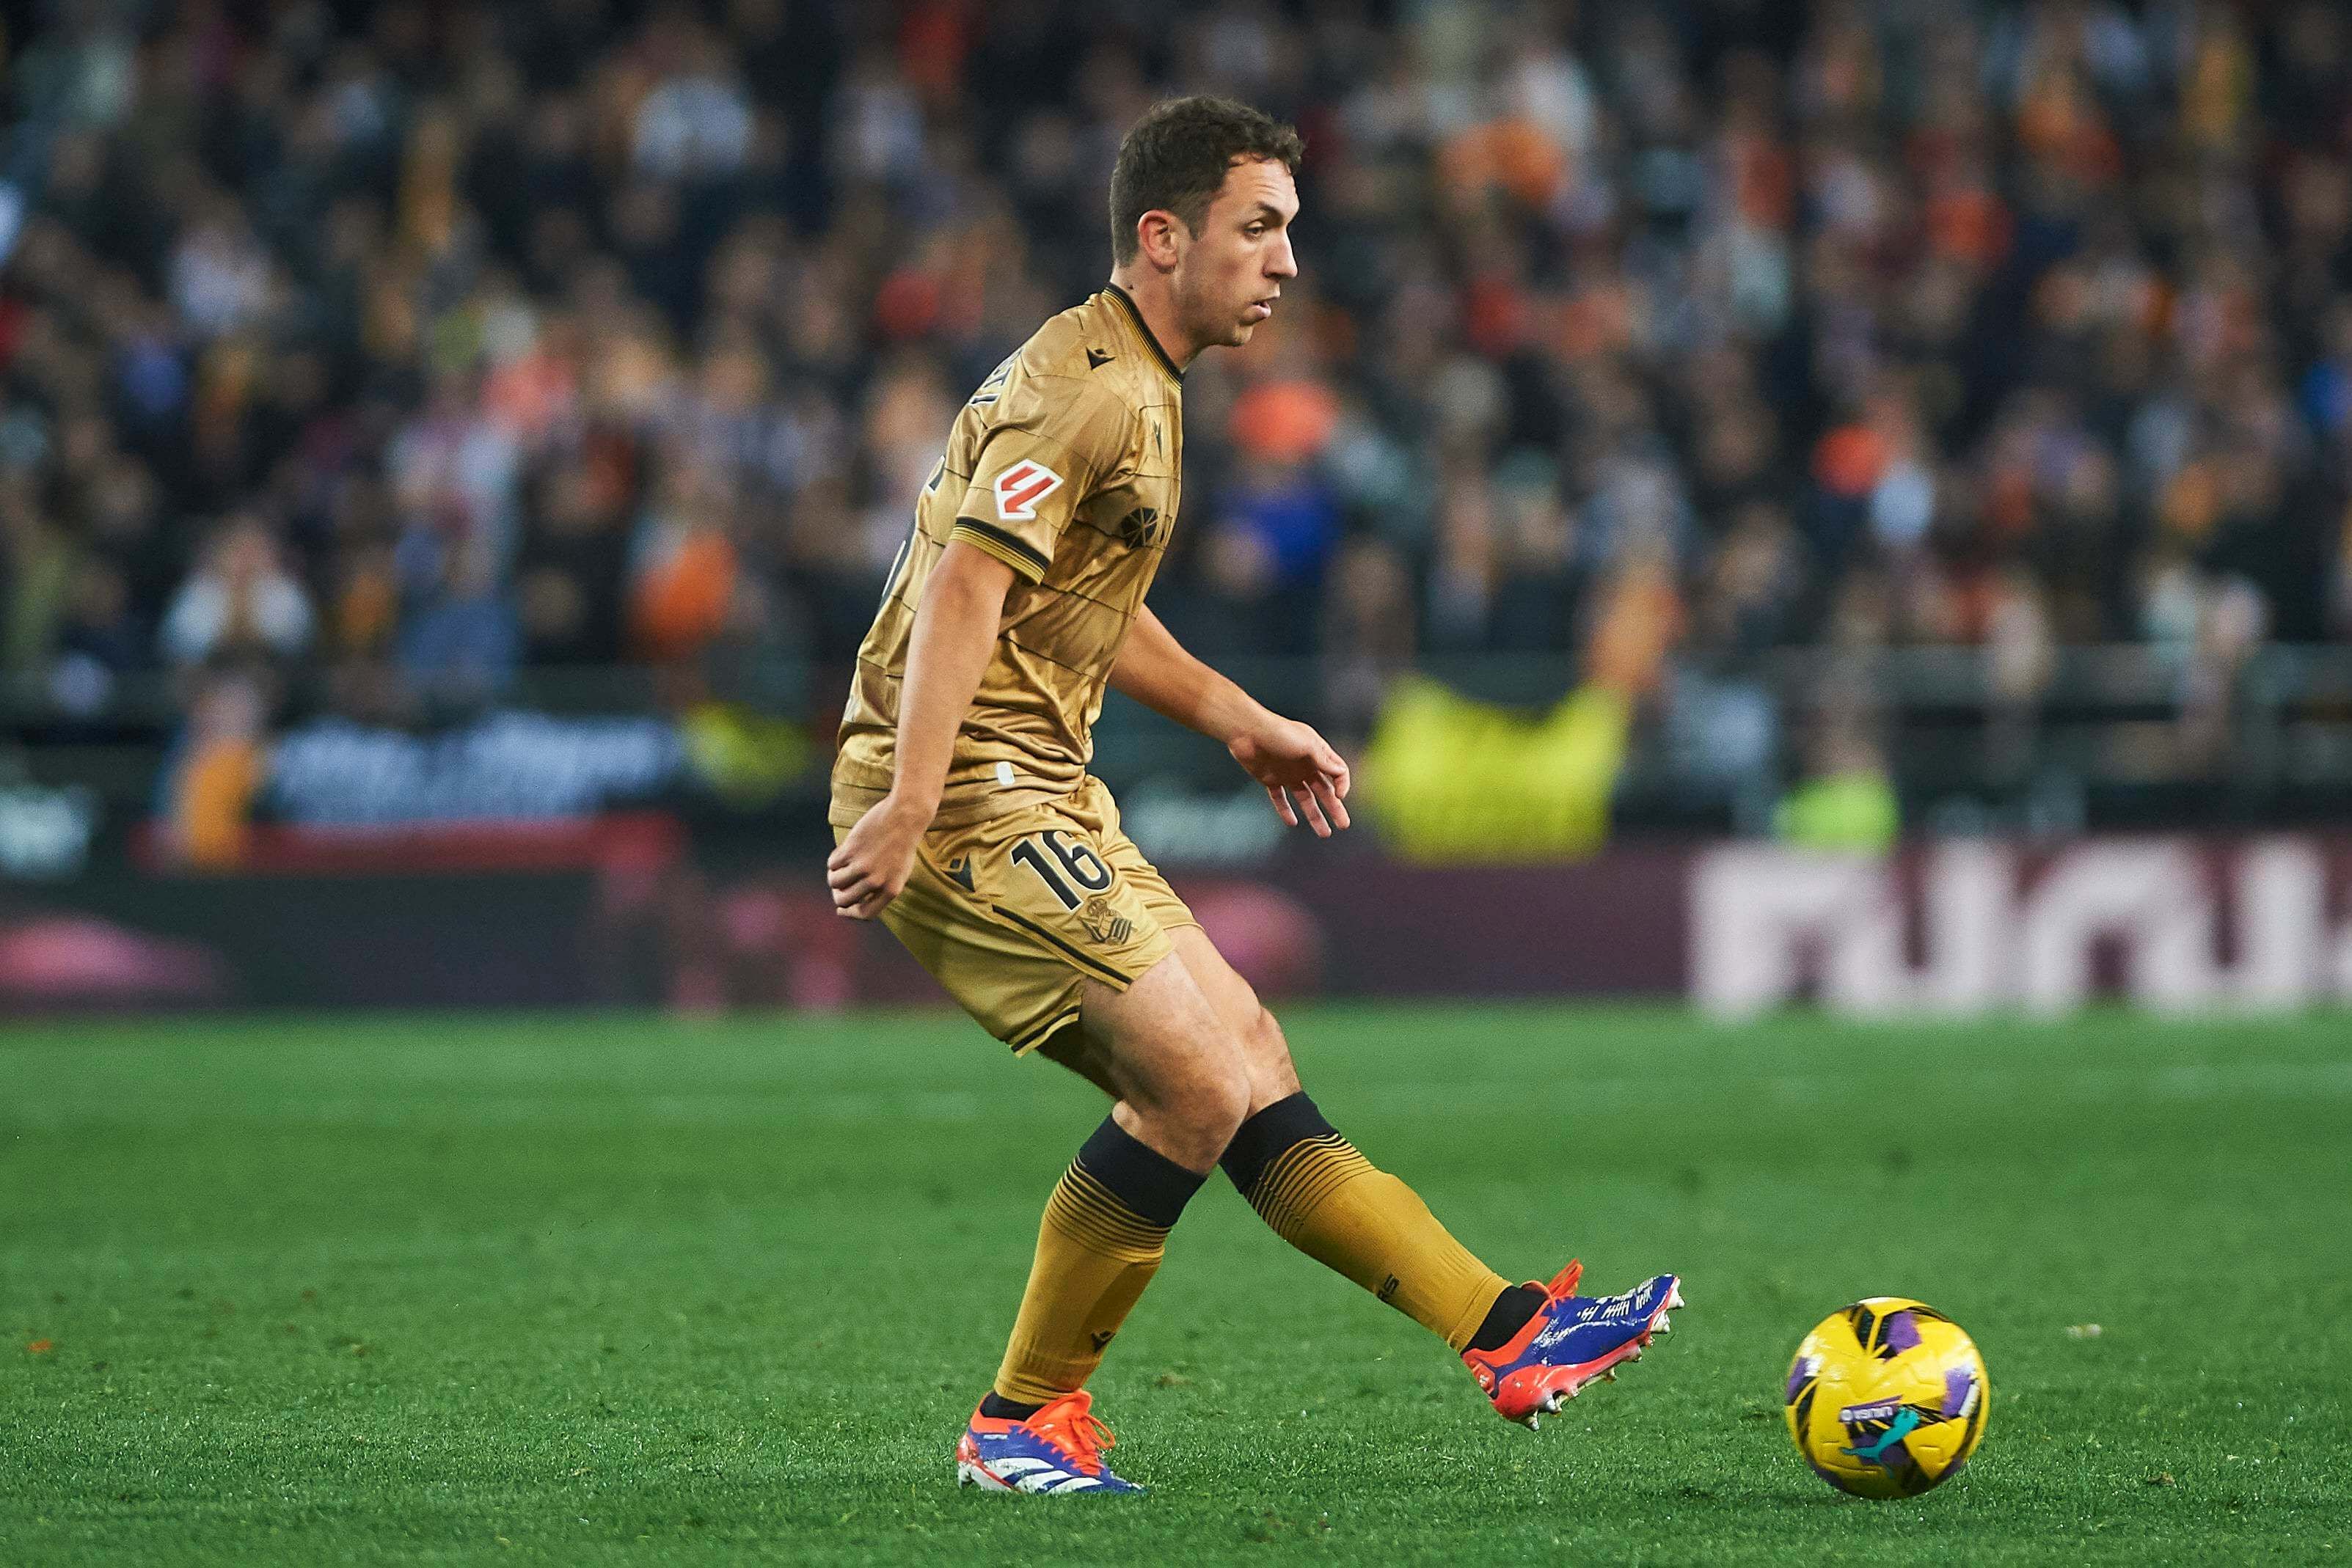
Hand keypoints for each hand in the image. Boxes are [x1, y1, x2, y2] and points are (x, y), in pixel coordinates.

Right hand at [827, 794, 931, 918]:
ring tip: (840, 867)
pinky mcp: (852, 850)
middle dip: (837, 894)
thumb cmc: (902, 845)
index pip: (865, 913)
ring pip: (834, 882)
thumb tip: (854, 903)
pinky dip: (834, 860)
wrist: (905, 817)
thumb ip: (882, 889)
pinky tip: (843, 852)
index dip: (850, 914)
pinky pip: (832, 863)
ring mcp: (863, 866)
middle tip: (837, 886)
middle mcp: (877, 881)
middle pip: (844, 899)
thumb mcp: (899, 872)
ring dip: (833, 876)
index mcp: (891, 890)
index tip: (840, 909)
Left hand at [1228, 714, 1351, 837]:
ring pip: (1305, 799)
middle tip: (1344, 825)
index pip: (1338, 772)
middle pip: (1325, 791)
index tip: (1339, 796)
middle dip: (1335, 808)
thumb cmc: (1279, 733)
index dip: (1342, 785)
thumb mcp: (1307, 744)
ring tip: (1324, 834)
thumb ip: (1324, 760)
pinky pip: (1280, 799)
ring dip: (1315, 816)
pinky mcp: (1271, 779)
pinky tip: (1293, 823)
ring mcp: (1288, 773)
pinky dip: (1286, 811)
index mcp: (1317, 753)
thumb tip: (1341, 772)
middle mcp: (1305, 765)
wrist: (1247, 731)